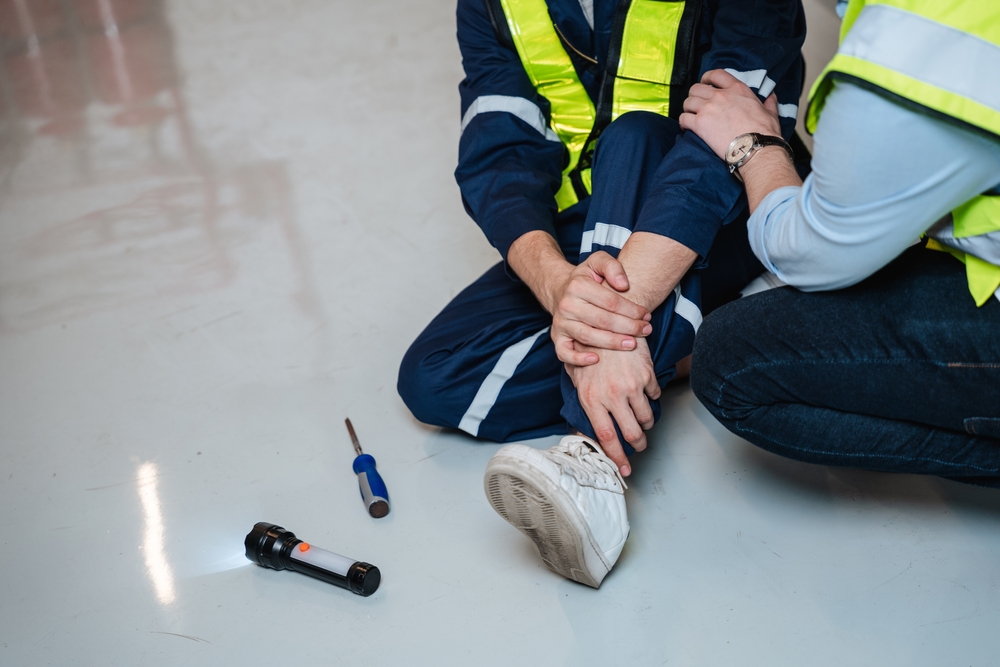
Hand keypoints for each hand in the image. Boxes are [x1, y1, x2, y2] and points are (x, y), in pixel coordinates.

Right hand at [550, 251, 651, 365]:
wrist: (561, 291)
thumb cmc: (586, 279)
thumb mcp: (598, 262)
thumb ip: (612, 266)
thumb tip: (624, 285)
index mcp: (578, 286)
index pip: (611, 302)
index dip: (632, 310)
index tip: (647, 315)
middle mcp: (567, 305)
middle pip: (602, 320)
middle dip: (628, 327)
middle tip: (646, 330)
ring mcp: (561, 323)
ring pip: (588, 337)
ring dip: (613, 343)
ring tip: (632, 344)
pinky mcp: (557, 338)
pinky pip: (564, 353)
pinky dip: (578, 359)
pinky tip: (596, 360)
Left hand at [565, 338, 660, 475]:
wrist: (607, 320)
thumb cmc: (588, 345)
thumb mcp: (576, 372)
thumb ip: (582, 394)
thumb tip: (589, 418)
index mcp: (591, 399)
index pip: (606, 437)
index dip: (617, 457)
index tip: (624, 470)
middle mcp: (612, 395)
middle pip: (631, 433)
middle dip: (637, 444)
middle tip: (638, 445)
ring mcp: (631, 386)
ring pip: (646, 418)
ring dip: (646, 423)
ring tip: (642, 420)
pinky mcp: (646, 375)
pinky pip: (654, 395)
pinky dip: (651, 397)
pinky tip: (645, 391)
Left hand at [679, 69, 781, 159]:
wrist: (755, 148)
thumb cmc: (764, 132)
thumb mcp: (770, 113)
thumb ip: (769, 103)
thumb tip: (772, 97)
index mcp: (737, 89)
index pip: (716, 74)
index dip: (706, 78)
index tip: (705, 84)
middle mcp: (720, 95)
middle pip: (696, 88)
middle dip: (695, 96)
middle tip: (697, 105)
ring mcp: (708, 108)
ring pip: (687, 102)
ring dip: (688, 109)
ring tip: (692, 117)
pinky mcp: (700, 124)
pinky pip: (683, 118)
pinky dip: (683, 122)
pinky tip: (687, 127)